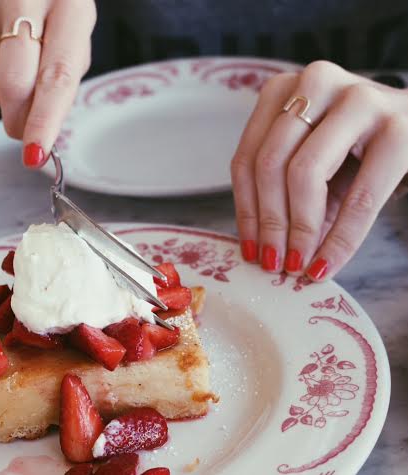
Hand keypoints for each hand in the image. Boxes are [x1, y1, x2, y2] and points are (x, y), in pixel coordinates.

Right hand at [0, 0, 95, 166]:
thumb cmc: (55, 10)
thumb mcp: (74, 37)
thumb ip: (62, 82)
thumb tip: (42, 131)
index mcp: (70, 8)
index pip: (56, 76)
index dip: (44, 120)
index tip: (35, 152)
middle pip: (14, 83)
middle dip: (18, 121)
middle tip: (23, 132)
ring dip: (5, 97)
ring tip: (19, 70)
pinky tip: (0, 54)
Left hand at [231, 60, 407, 280]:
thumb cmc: (357, 147)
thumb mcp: (312, 161)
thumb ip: (284, 193)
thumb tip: (263, 250)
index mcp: (284, 89)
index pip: (246, 159)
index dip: (244, 211)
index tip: (249, 250)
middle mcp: (316, 84)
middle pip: (270, 164)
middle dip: (269, 223)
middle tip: (273, 263)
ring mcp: (359, 99)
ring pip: (304, 173)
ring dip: (298, 229)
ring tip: (297, 263)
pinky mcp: (399, 128)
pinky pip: (358, 197)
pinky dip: (340, 239)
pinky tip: (328, 263)